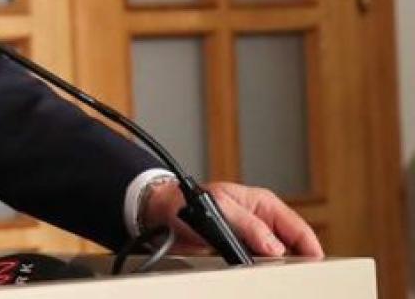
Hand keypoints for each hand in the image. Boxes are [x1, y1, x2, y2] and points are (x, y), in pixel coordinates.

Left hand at [142, 179, 323, 257]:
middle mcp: (261, 221)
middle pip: (291, 246)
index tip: (315, 266)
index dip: (310, 248)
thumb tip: (274, 246)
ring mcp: (251, 237)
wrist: (162, 213)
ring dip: (273, 267)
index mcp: (263, 204)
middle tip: (291, 275)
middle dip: (293, 260)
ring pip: (275, 258)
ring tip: (270, 275)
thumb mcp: (220, 208)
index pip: (298, 228)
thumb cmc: (187, 202)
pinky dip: (257, 271)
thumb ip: (248, 226)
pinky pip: (256, 265)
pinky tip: (253, 275)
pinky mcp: (239, 252)